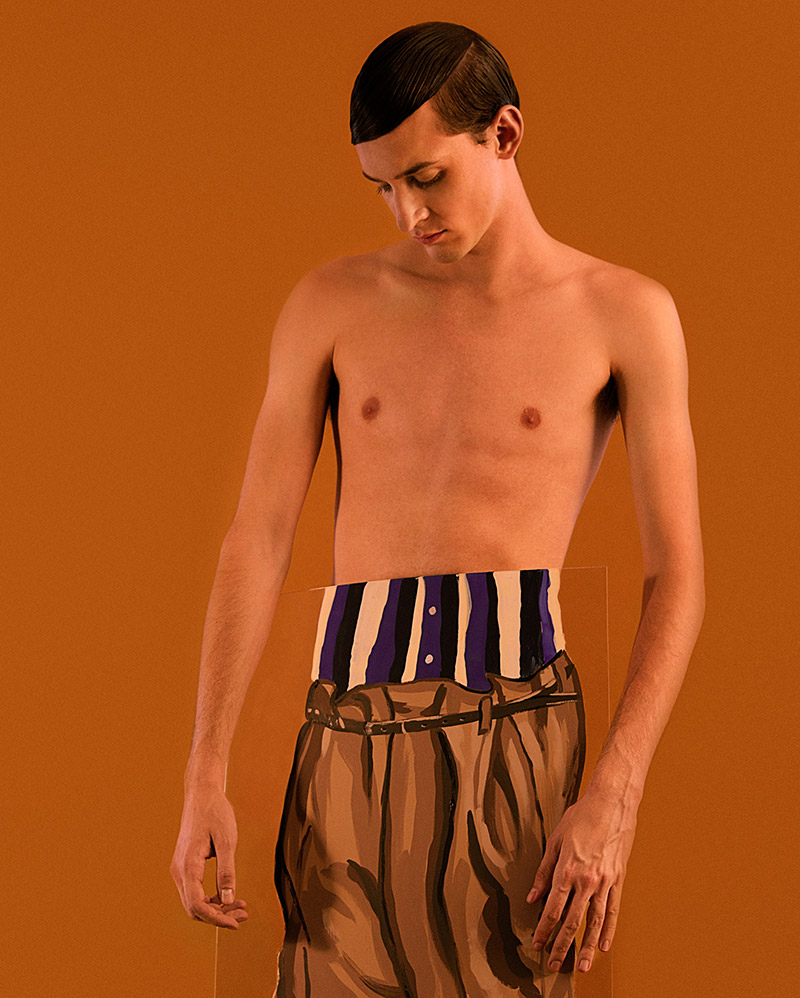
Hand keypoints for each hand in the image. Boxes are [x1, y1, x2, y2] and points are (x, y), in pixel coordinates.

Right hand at [170, 784, 248, 928]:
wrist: (202, 794)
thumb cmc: (215, 813)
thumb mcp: (227, 841)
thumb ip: (227, 871)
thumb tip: (229, 899)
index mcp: (188, 865)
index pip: (197, 905)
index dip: (216, 919)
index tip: (236, 923)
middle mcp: (179, 870)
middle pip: (194, 908)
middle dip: (218, 916)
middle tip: (243, 915)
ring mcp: (180, 868)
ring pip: (194, 901)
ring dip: (216, 908)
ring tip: (240, 907)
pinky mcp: (185, 865)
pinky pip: (194, 891)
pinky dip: (211, 898)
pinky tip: (228, 896)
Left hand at [526, 784, 636, 973]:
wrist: (612, 804)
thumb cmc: (582, 817)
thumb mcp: (555, 840)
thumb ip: (544, 871)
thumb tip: (533, 896)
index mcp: (567, 870)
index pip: (552, 909)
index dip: (543, 930)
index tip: (537, 943)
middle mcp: (586, 880)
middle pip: (571, 922)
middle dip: (561, 946)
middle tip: (554, 964)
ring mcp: (605, 882)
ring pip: (595, 922)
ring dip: (586, 947)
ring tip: (581, 966)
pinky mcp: (618, 880)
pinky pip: (613, 911)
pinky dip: (609, 930)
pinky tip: (604, 945)